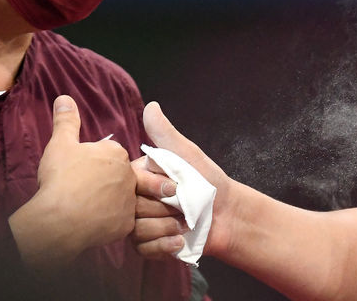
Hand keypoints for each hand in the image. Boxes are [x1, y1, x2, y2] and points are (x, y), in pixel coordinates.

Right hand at [9, 95, 136, 269]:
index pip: (110, 155)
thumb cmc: (61, 178)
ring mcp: (129, 201)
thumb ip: (66, 120)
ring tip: (86, 208)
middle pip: (118, 177)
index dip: (94, 163)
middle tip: (82, 190)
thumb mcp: (61, 144)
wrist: (59, 218)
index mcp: (116, 154)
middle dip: (104, 182)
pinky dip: (107, 224)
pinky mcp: (126, 224)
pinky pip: (119, 223)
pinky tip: (92, 223)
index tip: (80, 171)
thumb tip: (64, 98)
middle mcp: (129, 175)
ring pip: (121, 200)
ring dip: (107, 203)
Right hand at [133, 101, 230, 259]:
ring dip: (167, 227)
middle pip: (132, 210)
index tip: (176, 187)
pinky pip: (144, 250)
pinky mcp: (147, 246)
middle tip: (183, 205)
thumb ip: (166, 134)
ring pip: (137, 231)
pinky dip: (166, 245)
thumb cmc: (208, 181)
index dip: (154, 188)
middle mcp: (135, 199)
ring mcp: (139, 224)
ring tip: (185, 221)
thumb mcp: (188, 154)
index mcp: (141, 176)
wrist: (227, 214)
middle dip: (163, 210)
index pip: (129, 184)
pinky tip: (181, 238)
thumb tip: (151, 105)